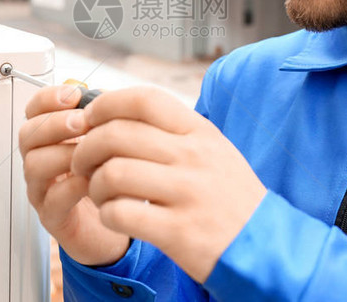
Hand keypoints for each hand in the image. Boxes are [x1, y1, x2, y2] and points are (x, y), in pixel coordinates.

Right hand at [19, 85, 130, 265]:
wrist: (116, 224)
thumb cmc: (109, 179)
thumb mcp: (108, 141)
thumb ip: (103, 117)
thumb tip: (105, 95)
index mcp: (51, 139)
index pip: (34, 110)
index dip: (47, 99)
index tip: (73, 95)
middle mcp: (41, 162)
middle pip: (27, 134)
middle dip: (54, 123)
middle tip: (82, 122)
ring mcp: (43, 190)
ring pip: (34, 165)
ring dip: (63, 153)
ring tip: (90, 152)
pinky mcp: (53, 217)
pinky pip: (52, 198)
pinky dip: (72, 186)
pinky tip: (93, 179)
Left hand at [70, 86, 266, 282]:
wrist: (264, 246)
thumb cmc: (229, 197)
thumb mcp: (213, 150)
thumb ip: (173, 130)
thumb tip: (118, 111)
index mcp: (199, 132)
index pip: (144, 100)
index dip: (106, 104)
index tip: (89, 118)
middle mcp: (194, 157)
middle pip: (117, 134)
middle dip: (86, 148)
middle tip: (82, 163)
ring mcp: (187, 193)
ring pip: (112, 173)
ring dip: (94, 185)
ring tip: (100, 194)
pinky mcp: (178, 231)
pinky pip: (120, 213)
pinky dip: (107, 215)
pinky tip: (115, 216)